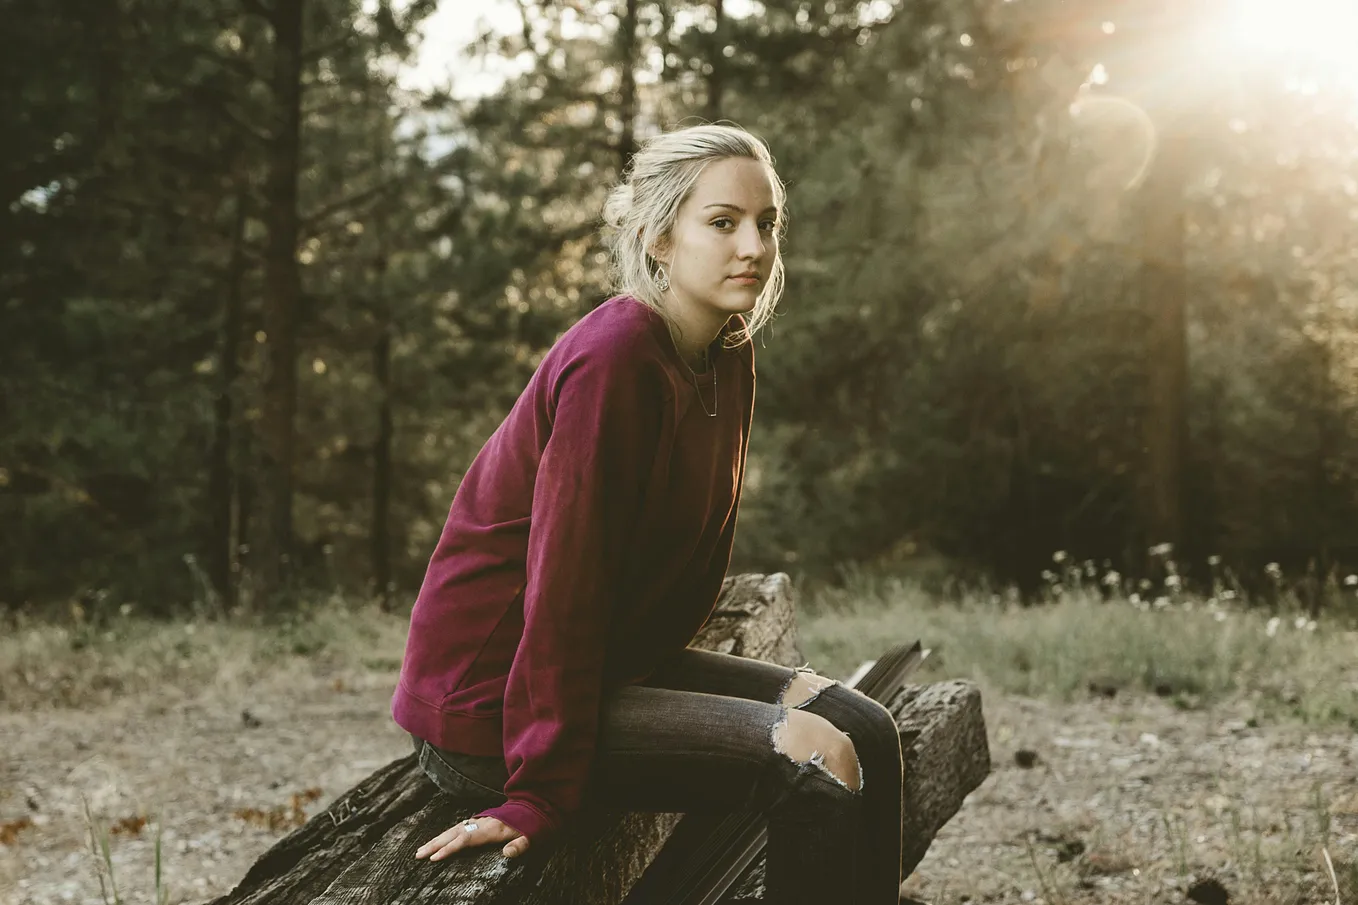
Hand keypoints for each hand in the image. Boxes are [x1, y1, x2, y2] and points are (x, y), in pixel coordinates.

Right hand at [415, 815, 529, 860]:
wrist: (530, 807)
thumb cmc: (528, 826)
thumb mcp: (529, 836)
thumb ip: (519, 845)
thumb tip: (507, 854)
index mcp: (490, 829)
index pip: (465, 839)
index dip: (450, 848)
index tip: (435, 858)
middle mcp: (480, 824)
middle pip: (453, 833)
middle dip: (434, 844)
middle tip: (418, 855)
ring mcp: (477, 822)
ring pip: (452, 830)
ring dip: (435, 840)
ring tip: (420, 851)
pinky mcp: (476, 822)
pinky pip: (456, 829)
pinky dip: (443, 836)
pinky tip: (435, 843)